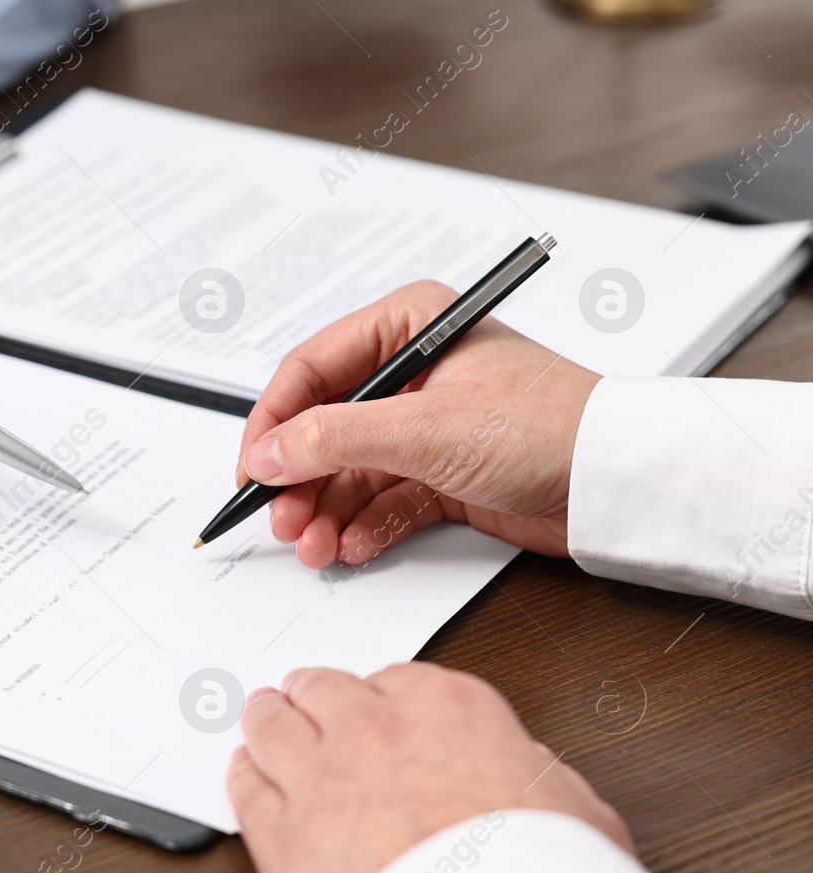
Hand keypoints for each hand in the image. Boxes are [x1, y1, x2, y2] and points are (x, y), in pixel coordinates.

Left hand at [226, 662, 632, 872]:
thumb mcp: (574, 807)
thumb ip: (535, 775)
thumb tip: (530, 776)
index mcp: (448, 708)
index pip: (397, 681)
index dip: (380, 699)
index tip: (375, 709)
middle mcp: (374, 728)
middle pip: (323, 690)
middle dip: (313, 694)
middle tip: (302, 696)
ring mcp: (319, 776)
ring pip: (272, 726)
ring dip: (266, 719)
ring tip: (260, 716)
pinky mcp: (280, 834)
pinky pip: (246, 789)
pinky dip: (242, 776)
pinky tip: (243, 774)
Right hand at [239, 281, 600, 567]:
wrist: (621, 483)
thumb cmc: (551, 426)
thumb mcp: (426, 428)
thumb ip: (336, 439)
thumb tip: (269, 453)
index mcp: (409, 325)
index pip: (311, 369)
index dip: (274, 422)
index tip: (252, 470)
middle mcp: (413, 371)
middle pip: (323, 426)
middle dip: (299, 480)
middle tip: (282, 522)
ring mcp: (426, 424)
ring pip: (349, 471)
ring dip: (326, 512)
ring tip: (315, 547)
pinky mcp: (443, 473)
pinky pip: (382, 500)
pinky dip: (362, 526)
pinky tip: (353, 547)